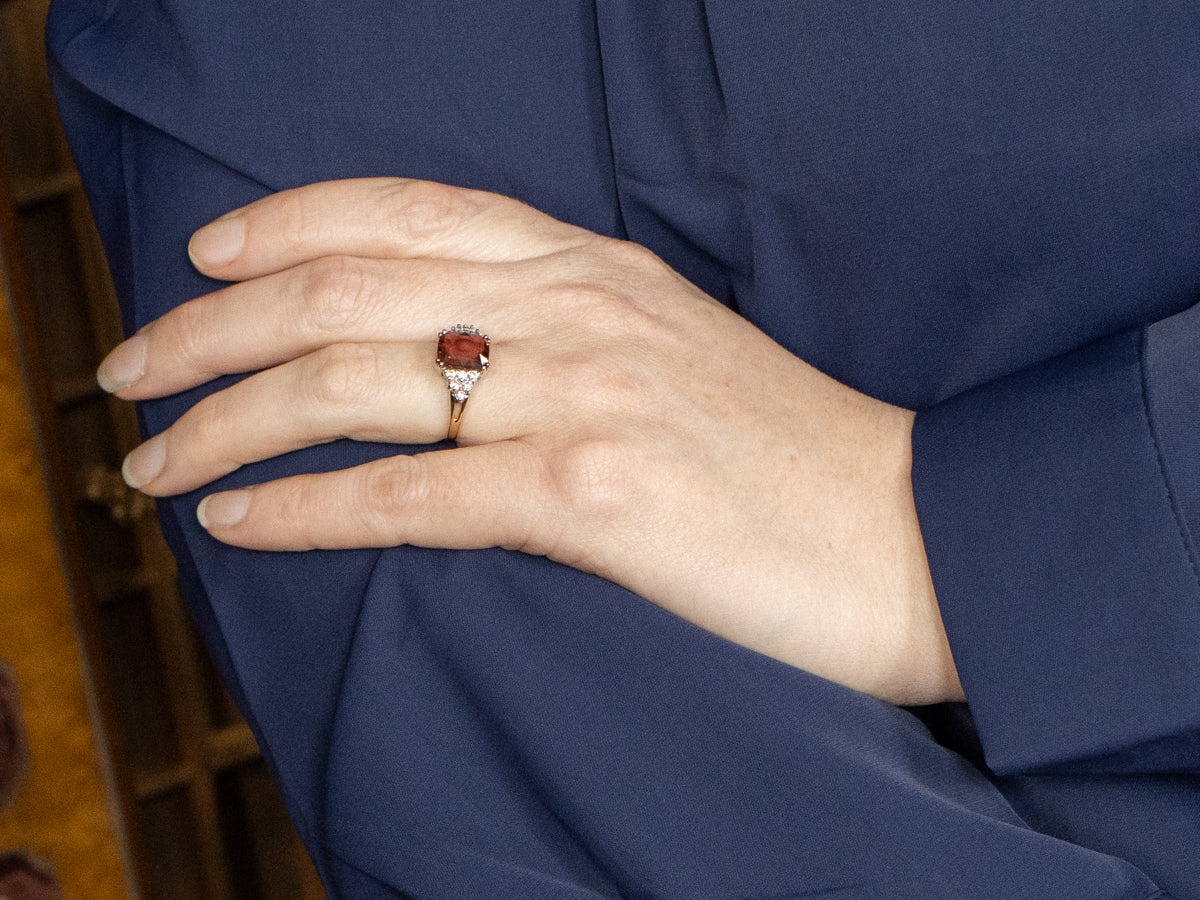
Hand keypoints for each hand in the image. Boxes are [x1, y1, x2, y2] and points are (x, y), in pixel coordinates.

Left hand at [100, 178, 961, 704]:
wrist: (911, 533)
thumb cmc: (792, 457)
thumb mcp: (672, 356)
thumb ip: (565, 338)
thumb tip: (453, 369)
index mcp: (597, 269)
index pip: (409, 208)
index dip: (286, 222)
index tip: (203, 257)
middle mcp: (578, 311)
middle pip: (348, 287)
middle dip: (210, 327)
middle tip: (130, 370)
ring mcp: (585, 397)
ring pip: (356, 382)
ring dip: (227, 421)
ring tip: (152, 462)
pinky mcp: (596, 498)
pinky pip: (411, 495)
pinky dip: (305, 508)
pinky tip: (237, 522)